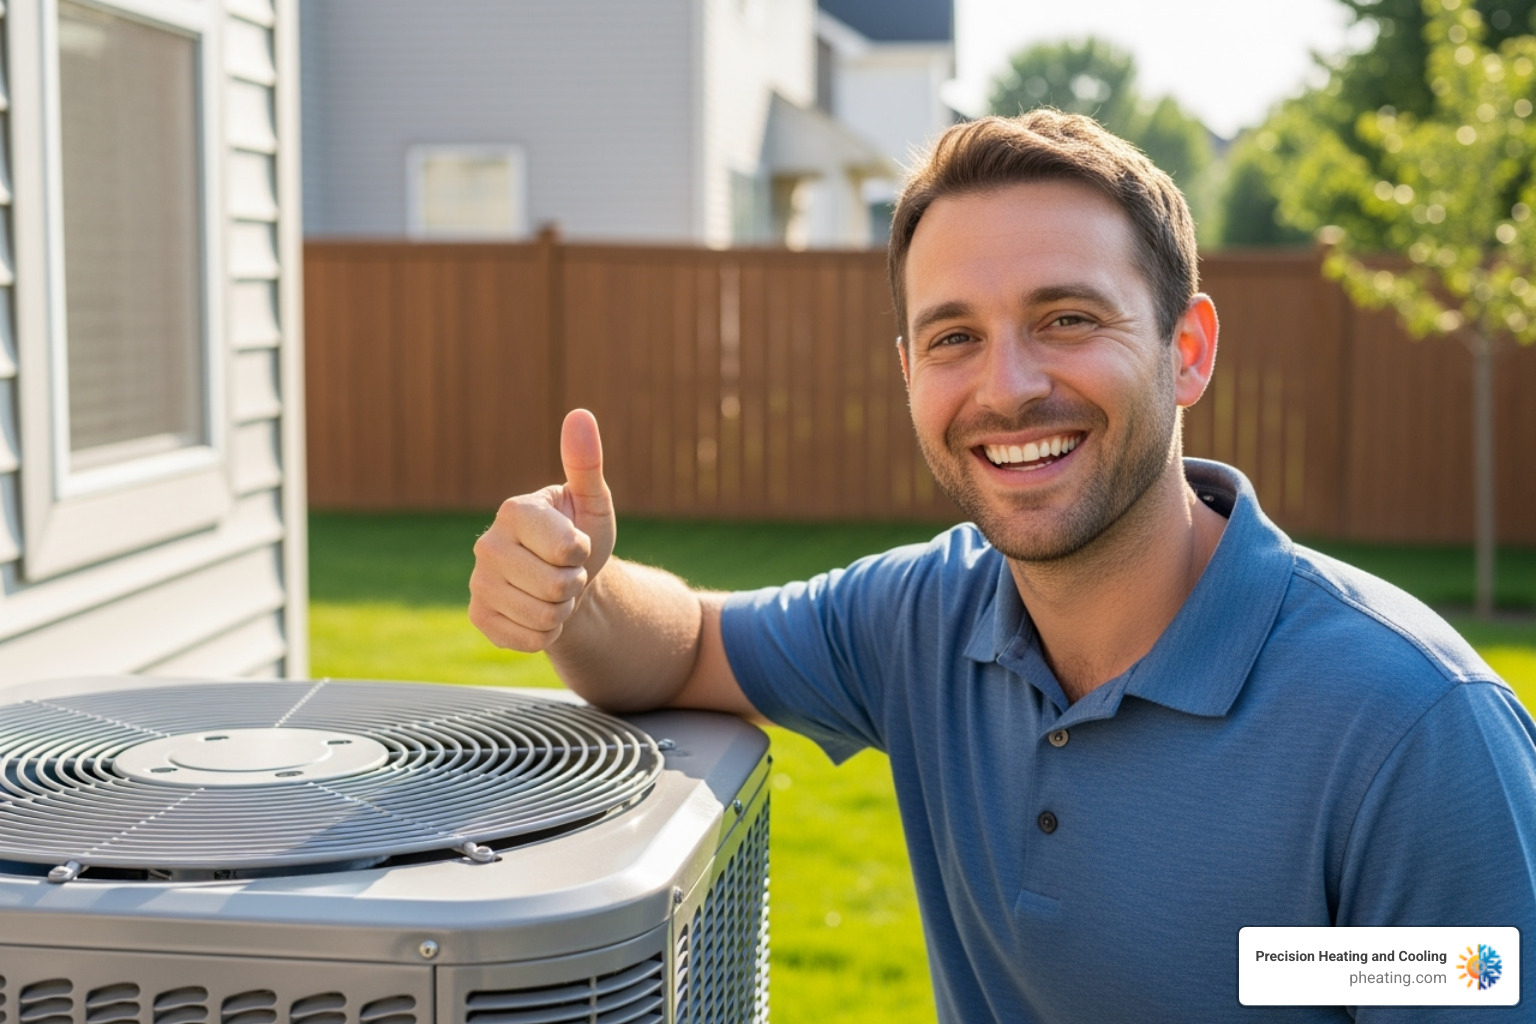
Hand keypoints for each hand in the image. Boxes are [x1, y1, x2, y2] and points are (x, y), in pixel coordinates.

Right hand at [469, 409, 615, 651]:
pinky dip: (546, 633)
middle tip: (565, 572)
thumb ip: (586, 463)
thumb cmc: (581, 535)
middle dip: (575, 584)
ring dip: (562, 610)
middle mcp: (487, 545)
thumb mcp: (592, 502)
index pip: (568, 549)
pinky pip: (531, 640)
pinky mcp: (479, 617)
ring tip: (553, 591)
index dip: (582, 553)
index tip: (575, 544)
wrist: (566, 580)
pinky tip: (537, 611)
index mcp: (514, 510)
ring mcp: (478, 583)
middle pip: (556, 586)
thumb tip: (580, 415)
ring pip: (545, 617)